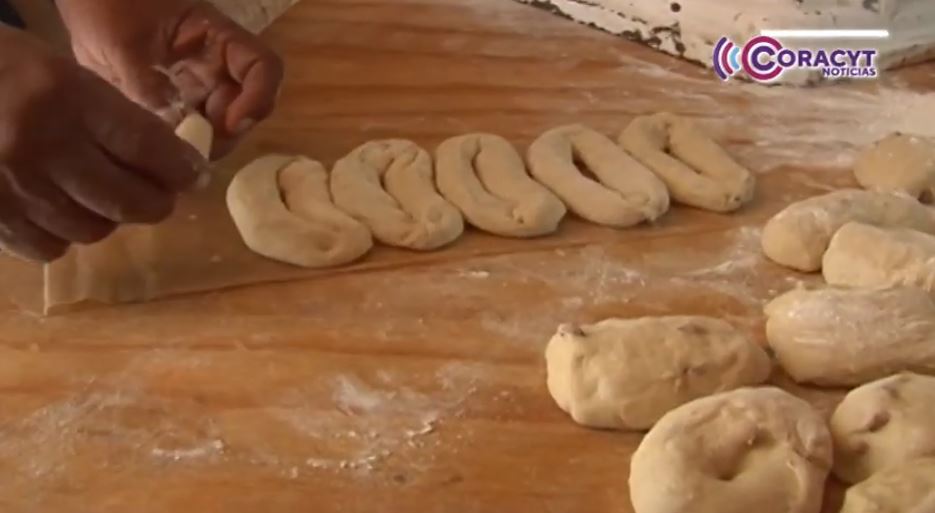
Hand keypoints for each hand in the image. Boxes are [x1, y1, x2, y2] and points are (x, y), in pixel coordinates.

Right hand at [0, 26, 205, 261]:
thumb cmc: (5, 72)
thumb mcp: (64, 74)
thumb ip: (115, 117)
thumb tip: (171, 162)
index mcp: (68, 98)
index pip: (147, 147)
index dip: (181, 169)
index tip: (191, 175)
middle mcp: (43, 146)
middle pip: (128, 201)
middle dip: (156, 203)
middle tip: (159, 196)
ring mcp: (13, 187)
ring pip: (94, 229)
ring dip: (109, 218)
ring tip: (102, 197)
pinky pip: (51, 247)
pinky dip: (65, 234)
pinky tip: (60, 209)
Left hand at [58, 0, 284, 158]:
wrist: (81, 6)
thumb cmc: (107, 7)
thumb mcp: (122, 43)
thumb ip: (146, 85)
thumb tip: (172, 130)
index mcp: (216, 39)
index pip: (263, 68)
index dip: (259, 98)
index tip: (231, 125)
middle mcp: (217, 68)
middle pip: (247, 108)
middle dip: (226, 134)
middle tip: (191, 152)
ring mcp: (199, 90)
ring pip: (222, 128)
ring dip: (204, 147)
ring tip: (169, 154)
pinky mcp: (178, 109)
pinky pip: (192, 135)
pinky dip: (182, 149)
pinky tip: (158, 155)